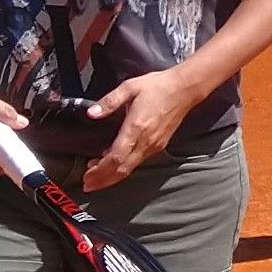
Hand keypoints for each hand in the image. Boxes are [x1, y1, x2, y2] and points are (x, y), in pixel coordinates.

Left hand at [81, 66, 204, 190]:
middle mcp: (146, 141)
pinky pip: (138, 161)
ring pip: (130, 168)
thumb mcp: (129, 87)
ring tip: (96, 177)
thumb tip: (91, 113)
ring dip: (112, 175)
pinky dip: (123, 167)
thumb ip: (109, 102)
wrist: (185, 89)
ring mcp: (154, 145)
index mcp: (136, 128)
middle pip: (122, 169)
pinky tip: (114, 163)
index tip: (86, 176)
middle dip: (103, 180)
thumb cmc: (158, 86)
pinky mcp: (159, 145)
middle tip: (87, 185)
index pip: (115, 158)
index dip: (100, 170)